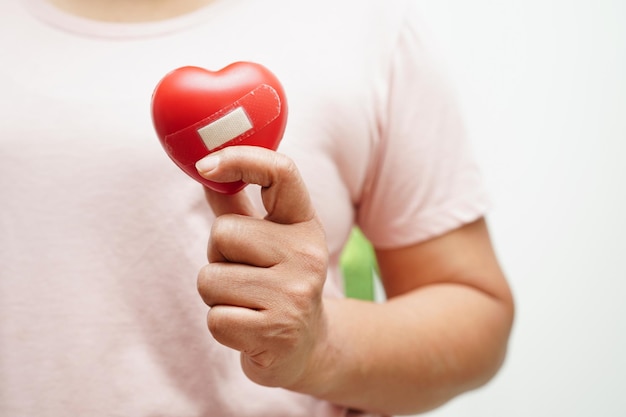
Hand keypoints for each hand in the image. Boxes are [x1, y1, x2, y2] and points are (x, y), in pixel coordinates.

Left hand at [195, 146, 328, 389]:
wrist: (307, 345)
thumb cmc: (277, 284)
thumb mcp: (269, 241)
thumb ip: (237, 207)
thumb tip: (205, 169)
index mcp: (304, 224)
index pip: (281, 172)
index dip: (240, 158)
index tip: (206, 165)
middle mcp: (307, 255)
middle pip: (222, 232)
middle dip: (218, 256)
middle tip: (243, 274)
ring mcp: (294, 294)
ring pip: (210, 279)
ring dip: (216, 295)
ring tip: (246, 302)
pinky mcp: (276, 332)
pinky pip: (215, 318)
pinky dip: (221, 325)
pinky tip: (248, 327)